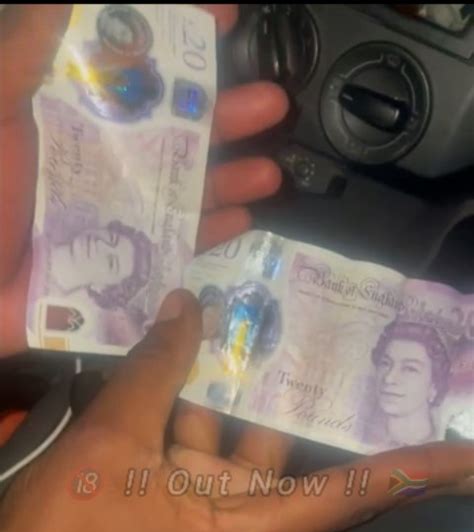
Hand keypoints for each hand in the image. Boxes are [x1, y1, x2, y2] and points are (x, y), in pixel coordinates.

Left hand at [0, 4, 287, 354]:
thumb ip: (26, 61)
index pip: (135, 74)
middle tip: (272, 102)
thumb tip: (68, 2)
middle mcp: (104, 166)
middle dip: (226, 116)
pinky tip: (243, 219)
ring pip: (186, 193)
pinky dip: (211, 236)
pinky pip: (178, 250)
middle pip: (176, 136)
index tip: (221, 18)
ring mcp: (118, 217)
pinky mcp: (125, 268)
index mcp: (75, 123)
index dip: (177, 44)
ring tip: (269, 171)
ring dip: (231, 178)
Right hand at [1, 290, 472, 531]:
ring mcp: (212, 514)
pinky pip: (212, 449)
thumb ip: (157, 367)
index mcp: (246, 529)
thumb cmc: (73, 523)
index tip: (467, 459)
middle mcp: (244, 525)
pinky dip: (207, 409)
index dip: (412, 474)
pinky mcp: (182, 504)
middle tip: (387, 377)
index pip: (351, 496)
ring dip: (256, 397)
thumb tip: (189, 306)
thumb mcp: (115, 436)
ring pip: (251, 447)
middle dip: (340, 421)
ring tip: (283, 332)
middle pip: (312, 469)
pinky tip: (204, 355)